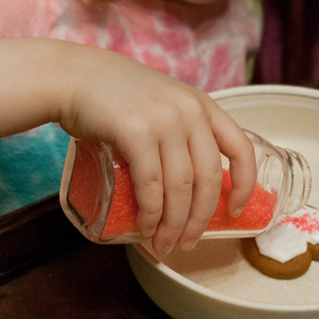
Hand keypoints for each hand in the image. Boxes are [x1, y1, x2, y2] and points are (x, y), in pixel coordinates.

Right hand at [55, 43, 256, 253]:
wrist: (74, 77)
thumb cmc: (115, 95)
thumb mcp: (164, 103)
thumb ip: (182, 132)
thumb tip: (190, 187)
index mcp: (202, 105)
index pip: (241, 149)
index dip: (245, 186)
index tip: (235, 211)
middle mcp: (190, 111)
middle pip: (208, 179)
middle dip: (199, 219)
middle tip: (187, 241)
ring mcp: (164, 121)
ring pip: (180, 188)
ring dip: (173, 224)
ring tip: (163, 242)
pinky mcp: (136, 133)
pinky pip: (151, 185)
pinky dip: (151, 213)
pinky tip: (146, 226)